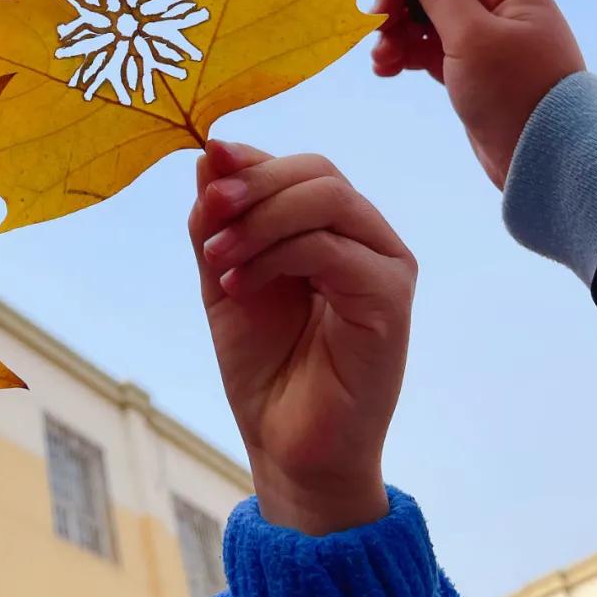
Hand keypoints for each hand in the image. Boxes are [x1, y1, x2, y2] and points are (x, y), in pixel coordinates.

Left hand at [189, 142, 414, 536]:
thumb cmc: (263, 363)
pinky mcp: (391, 300)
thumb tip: (212, 149)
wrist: (287, 447)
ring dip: (260, 219)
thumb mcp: (225, 276)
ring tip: (218, 259)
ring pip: (328, 199)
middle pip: (319, 171)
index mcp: (333, 228)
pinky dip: (276, 256)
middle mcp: (368, 238)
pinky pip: (333, 248)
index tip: (206, 171)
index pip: (300, 166)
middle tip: (209, 215)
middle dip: (254, 184)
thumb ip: (219, 218)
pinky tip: (239, 286)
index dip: (251, 162)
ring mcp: (386, 266)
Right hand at [371, 0, 584, 187]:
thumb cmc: (514, 90)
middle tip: (377, 24)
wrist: (547, 159)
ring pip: (428, 18)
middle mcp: (498, 8)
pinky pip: (429, 50)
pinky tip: (387, 69)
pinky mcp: (470, 71)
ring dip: (397, 31)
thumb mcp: (472, 36)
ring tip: (381, 58)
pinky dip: (406, 54)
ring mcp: (483, 41)